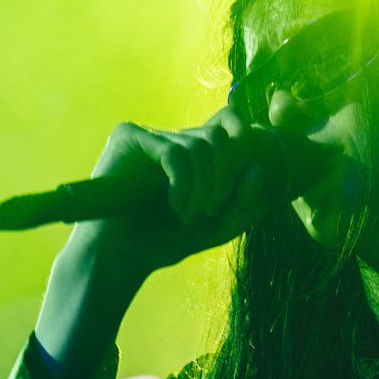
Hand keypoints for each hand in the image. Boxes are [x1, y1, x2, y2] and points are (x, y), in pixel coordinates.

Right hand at [77, 106, 300, 273]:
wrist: (120, 258)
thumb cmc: (165, 241)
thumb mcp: (219, 226)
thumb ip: (245, 202)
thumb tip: (258, 169)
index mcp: (194, 152)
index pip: (231, 120)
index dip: (244, 146)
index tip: (234, 189)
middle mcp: (173, 137)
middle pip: (220, 136)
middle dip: (224, 179)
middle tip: (209, 212)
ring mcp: (150, 135)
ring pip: (200, 146)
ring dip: (203, 189)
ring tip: (187, 216)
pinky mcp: (129, 137)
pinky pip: (175, 152)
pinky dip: (183, 184)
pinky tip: (175, 206)